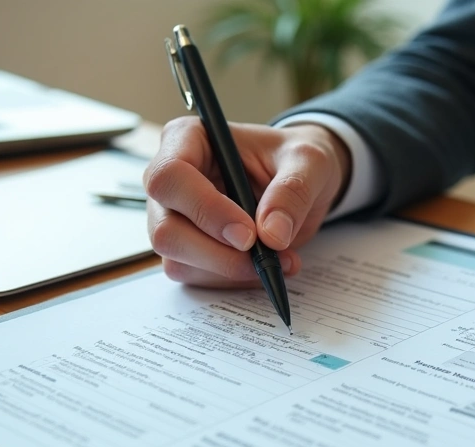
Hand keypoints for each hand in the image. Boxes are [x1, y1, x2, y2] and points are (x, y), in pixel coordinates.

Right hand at [144, 118, 350, 286]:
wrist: (302, 181)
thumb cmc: (295, 158)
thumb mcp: (308, 161)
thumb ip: (293, 190)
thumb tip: (271, 235)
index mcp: (188, 139)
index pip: (170, 177)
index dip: (205, 210)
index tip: (249, 234)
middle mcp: (170, 181)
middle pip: (166, 229)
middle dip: (218, 253)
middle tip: (267, 256)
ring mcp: (172, 217)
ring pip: (178, 260)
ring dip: (231, 270)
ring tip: (281, 258)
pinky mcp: (185, 249)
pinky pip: (195, 276)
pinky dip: (234, 279)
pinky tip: (266, 265)